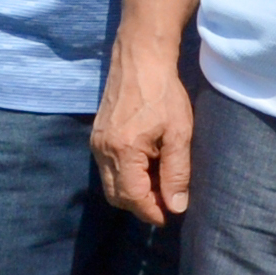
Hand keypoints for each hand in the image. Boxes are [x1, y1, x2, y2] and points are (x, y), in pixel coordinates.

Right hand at [91, 43, 193, 225]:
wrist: (140, 59)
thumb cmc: (164, 93)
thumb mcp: (179, 133)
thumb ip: (176, 172)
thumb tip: (176, 206)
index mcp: (122, 150)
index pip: (133, 198)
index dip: (151, 212)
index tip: (170, 216)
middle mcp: (102, 150)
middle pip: (117, 196)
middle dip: (141, 205)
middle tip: (166, 203)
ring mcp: (96, 143)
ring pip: (111, 184)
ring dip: (133, 192)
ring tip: (159, 185)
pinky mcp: (97, 136)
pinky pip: (108, 169)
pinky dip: (126, 176)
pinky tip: (147, 168)